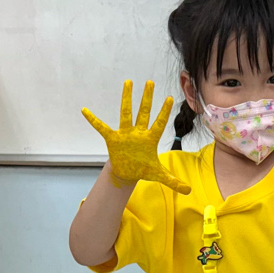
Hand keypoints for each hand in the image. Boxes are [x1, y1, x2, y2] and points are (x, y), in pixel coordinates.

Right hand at [82, 80, 190, 194]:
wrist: (127, 173)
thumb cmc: (143, 169)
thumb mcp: (158, 175)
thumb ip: (173, 181)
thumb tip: (188, 191)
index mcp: (150, 139)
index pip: (159, 123)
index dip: (164, 112)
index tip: (170, 98)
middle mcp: (138, 133)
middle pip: (144, 112)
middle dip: (147, 98)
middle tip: (150, 82)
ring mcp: (125, 134)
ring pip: (126, 113)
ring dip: (127, 98)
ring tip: (128, 82)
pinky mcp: (112, 138)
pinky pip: (101, 127)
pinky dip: (93, 120)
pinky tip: (85, 110)